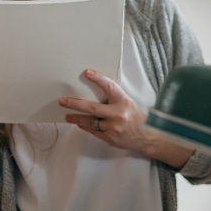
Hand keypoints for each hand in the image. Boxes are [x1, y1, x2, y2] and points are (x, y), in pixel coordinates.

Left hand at [60, 69, 193, 167]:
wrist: (148, 137)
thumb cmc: (136, 117)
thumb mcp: (128, 103)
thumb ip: (114, 98)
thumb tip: (96, 91)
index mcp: (124, 101)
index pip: (109, 86)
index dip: (98, 79)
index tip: (87, 72)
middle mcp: (118, 114)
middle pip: (91, 108)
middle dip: (74, 104)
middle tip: (63, 101)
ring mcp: (113, 127)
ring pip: (89, 121)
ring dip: (76, 118)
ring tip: (67, 115)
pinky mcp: (110, 138)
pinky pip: (93, 131)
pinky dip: (85, 126)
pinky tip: (79, 123)